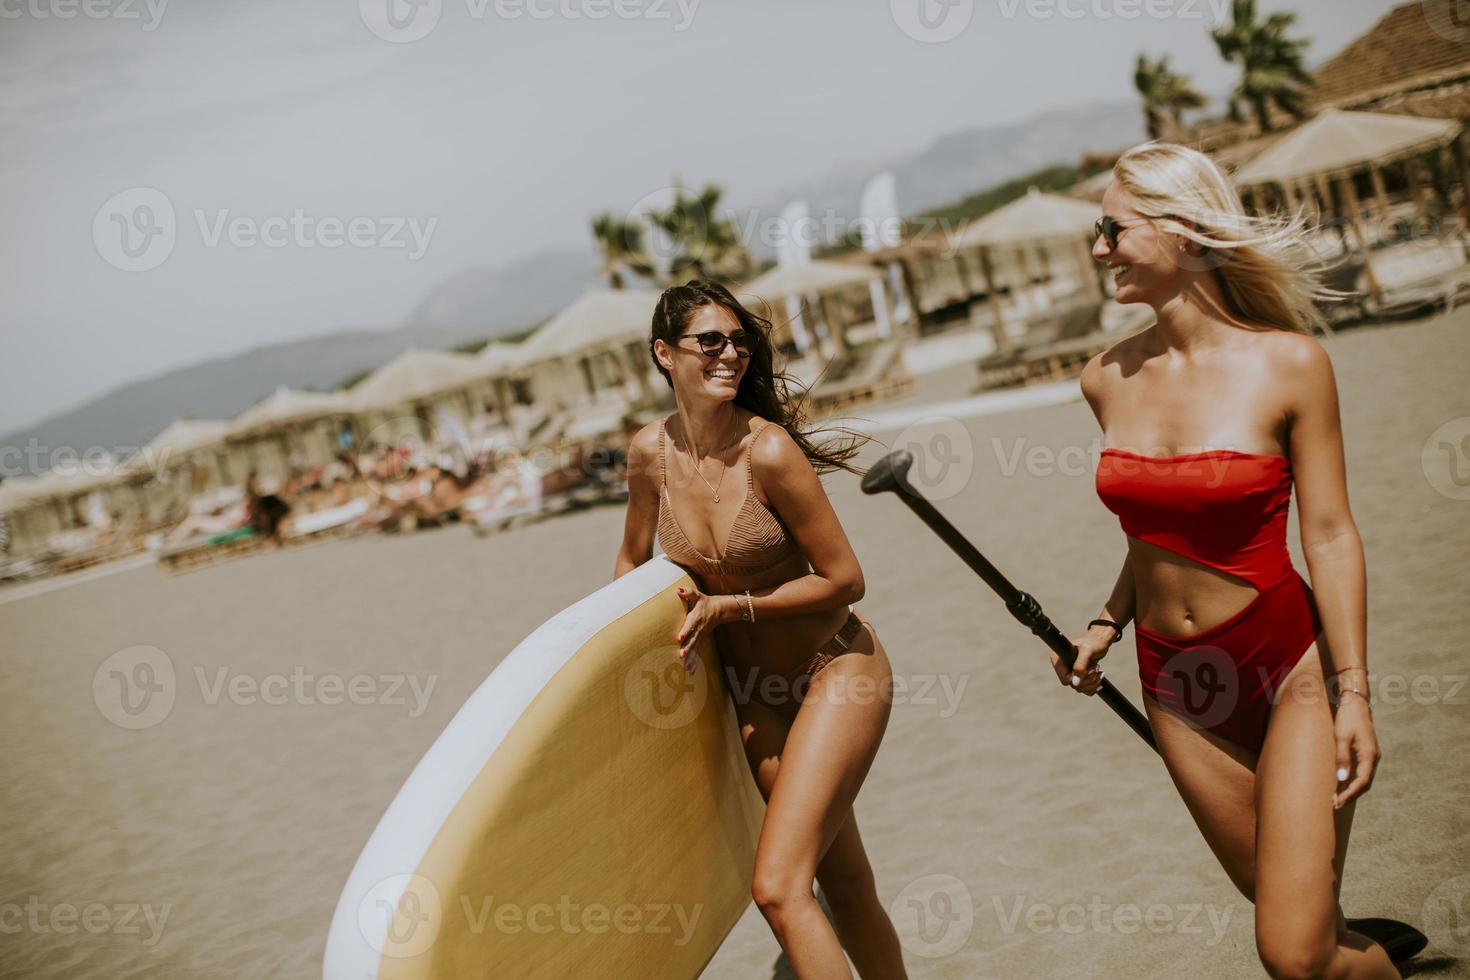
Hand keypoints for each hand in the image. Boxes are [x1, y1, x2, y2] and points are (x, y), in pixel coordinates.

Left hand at [674, 586, 727, 674]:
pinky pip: (698, 652)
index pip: (690, 624)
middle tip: (681, 656)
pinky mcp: (702, 640)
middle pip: (693, 639)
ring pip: (696, 648)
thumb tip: (678, 590)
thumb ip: (688, 592)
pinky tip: (690, 671)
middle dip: (688, 648)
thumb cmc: (704, 602)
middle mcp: (699, 628)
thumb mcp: (697, 595)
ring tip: (687, 669)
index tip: (680, 638)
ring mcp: (701, 636)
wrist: (719, 610)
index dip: (685, 630)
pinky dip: (695, 662)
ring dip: (691, 659)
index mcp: (696, 617)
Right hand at [1053, 627, 1111, 696]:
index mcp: (1058, 659)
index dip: (1078, 678)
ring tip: (1100, 671)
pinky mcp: (1078, 676)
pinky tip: (1099, 676)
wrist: (1100, 641)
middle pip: (1073, 685)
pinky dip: (1094, 685)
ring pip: (1080, 688)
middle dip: (1088, 680)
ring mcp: (1070, 672)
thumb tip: (1075, 682)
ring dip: (1093, 682)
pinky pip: (1085, 689)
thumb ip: (1080, 665)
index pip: (1065, 679)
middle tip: (1097, 668)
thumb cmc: (1093, 643)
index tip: (1089, 668)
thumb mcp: (1087, 651)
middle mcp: (1062, 667)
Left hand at [1333, 694, 1380, 808]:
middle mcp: (1374, 757)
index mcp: (1370, 754)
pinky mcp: (1366, 752)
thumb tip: (1341, 778)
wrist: (1355, 704)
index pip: (1362, 781)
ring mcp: (1371, 755)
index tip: (1338, 801)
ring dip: (1352, 789)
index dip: (1350, 793)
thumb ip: (1342, 757)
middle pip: (1364, 783)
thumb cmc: (1346, 719)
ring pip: (1364, 778)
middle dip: (1351, 794)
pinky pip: (1362, 771)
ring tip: (1337, 798)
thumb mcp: (1341, 737)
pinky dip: (1353, 780)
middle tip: (1335, 804)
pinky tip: (1341, 785)